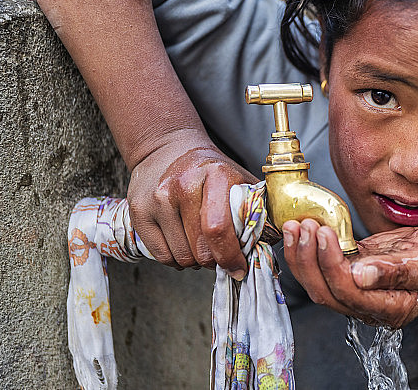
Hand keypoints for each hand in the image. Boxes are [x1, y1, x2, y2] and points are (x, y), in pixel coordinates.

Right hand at [127, 129, 257, 274]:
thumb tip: (279, 238)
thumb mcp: (239, 178)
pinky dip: (176, 260)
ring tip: (202, 245)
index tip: (239, 268)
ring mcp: (157, 199)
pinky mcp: (138, 211)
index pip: (219, 229)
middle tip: (221, 254)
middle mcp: (182, 185)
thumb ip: (258, 208)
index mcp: (215, 175)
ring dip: (195, 262)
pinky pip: (161, 256)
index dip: (231, 256)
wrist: (168, 148)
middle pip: (200, 250)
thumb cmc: (210, 170)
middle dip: (216, 261)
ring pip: (181, 257)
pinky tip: (184, 244)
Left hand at [282, 220, 417, 327]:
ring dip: (301, 258)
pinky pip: (320, 271)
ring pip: (317, 285)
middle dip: (309, 260)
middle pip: (326, 293)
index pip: (350, 294)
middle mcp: (369, 308)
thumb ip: (398, 271)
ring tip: (295, 226)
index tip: (325, 233)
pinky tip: (299, 231)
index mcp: (392, 309)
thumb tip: (361, 276)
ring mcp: (357, 294)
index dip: (332, 265)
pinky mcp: (349, 276)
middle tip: (303, 226)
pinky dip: (306, 253)